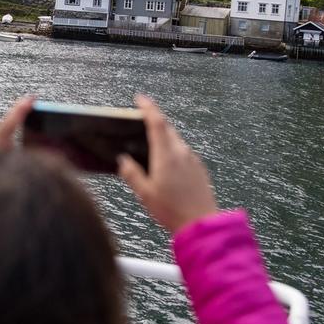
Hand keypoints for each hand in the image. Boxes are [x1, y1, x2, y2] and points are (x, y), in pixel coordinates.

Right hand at [117, 95, 218, 234]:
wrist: (201, 223)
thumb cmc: (172, 210)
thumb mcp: (144, 194)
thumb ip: (131, 174)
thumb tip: (123, 160)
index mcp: (166, 155)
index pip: (157, 122)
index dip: (148, 107)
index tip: (140, 99)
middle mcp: (181, 152)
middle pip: (168, 128)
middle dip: (155, 120)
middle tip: (142, 119)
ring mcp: (192, 159)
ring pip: (176, 140)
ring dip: (164, 136)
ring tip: (151, 143)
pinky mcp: (198, 168)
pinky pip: (183, 151)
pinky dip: (173, 149)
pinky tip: (166, 163)